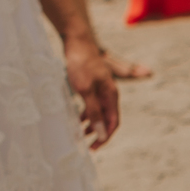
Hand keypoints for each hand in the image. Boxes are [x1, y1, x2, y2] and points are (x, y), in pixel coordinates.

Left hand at [63, 34, 119, 148]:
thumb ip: (94, 112)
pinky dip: (86, 114)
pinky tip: (76, 117)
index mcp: (111, 96)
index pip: (114, 122)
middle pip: (108, 119)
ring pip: (99, 112)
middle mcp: (109, 94)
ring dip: (91, 124)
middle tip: (86, 145)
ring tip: (79, 133)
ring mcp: (101, 89)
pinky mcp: (92, 85)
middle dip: (98, 133)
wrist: (77, 43)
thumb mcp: (85, 91)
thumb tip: (101, 132)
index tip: (93, 147)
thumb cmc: (82, 65)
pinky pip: (92, 105)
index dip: (105, 137)